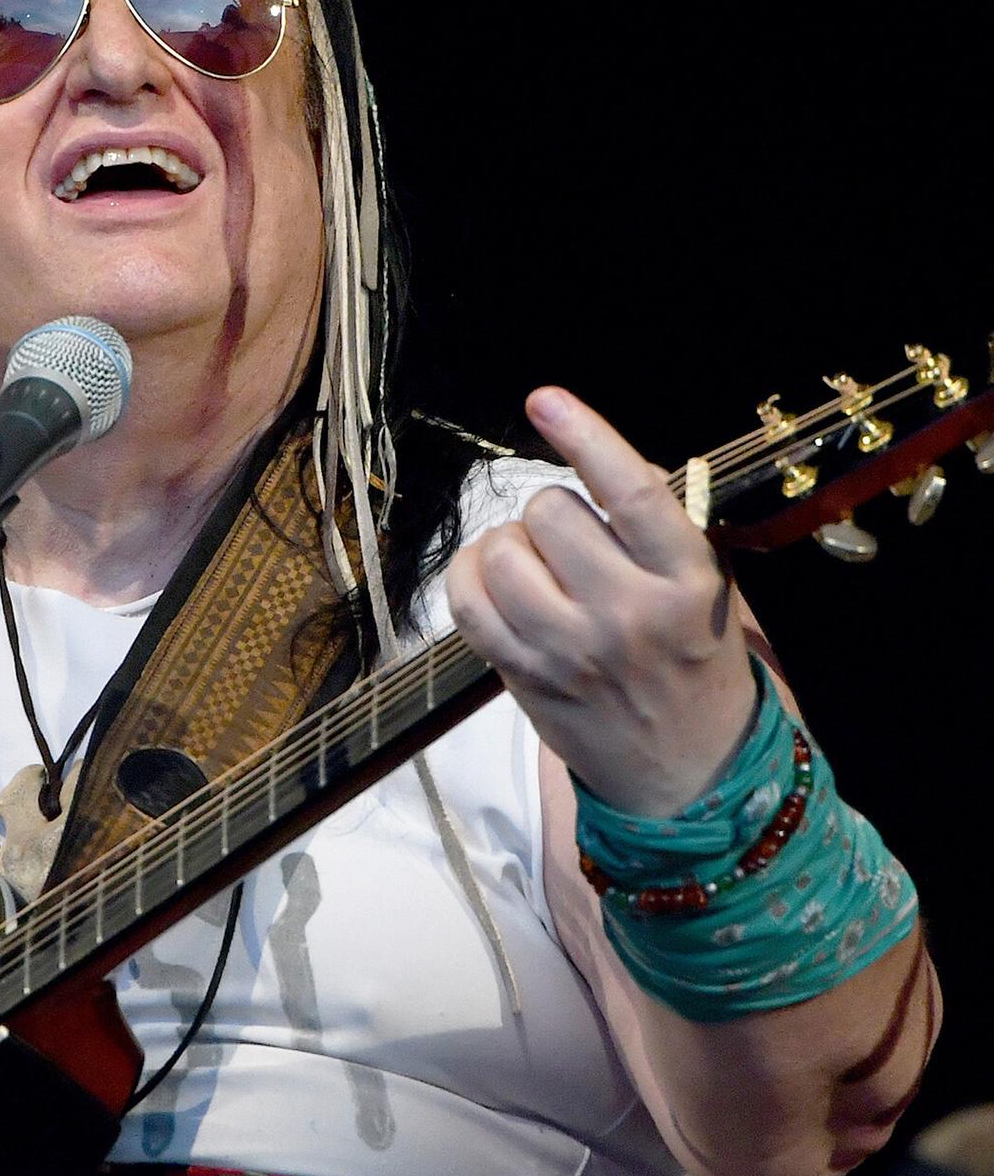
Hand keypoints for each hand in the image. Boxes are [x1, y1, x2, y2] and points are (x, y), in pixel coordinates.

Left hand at [444, 386, 758, 816]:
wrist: (690, 776)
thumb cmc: (696, 662)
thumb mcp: (708, 590)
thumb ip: (658, 528)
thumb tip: (596, 458)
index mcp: (688, 581)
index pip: (632, 494)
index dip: (585, 436)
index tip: (545, 398)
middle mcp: (629, 613)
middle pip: (550, 513)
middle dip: (551, 511)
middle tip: (571, 541)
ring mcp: (571, 650)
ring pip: (501, 552)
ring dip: (509, 545)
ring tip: (536, 567)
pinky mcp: (524, 676)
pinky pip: (466, 601)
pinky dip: (469, 577)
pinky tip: (492, 581)